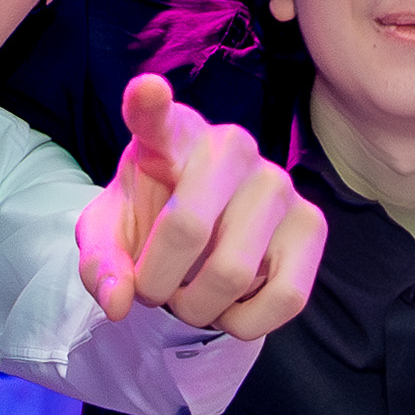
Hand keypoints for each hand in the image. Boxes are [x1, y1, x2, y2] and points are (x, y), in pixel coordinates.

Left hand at [78, 73, 327, 337]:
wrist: (198, 233)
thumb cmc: (150, 219)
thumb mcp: (110, 237)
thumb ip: (102, 265)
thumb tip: (118, 302)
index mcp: (170, 136)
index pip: (154, 115)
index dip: (149, 104)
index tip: (146, 91)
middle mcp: (231, 146)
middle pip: (187, 230)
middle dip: (157, 285)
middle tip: (154, 290)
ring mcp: (278, 182)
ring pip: (234, 274)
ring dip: (198, 310)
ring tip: (191, 297)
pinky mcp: (312, 222)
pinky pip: (286, 297)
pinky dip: (246, 322)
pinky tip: (230, 307)